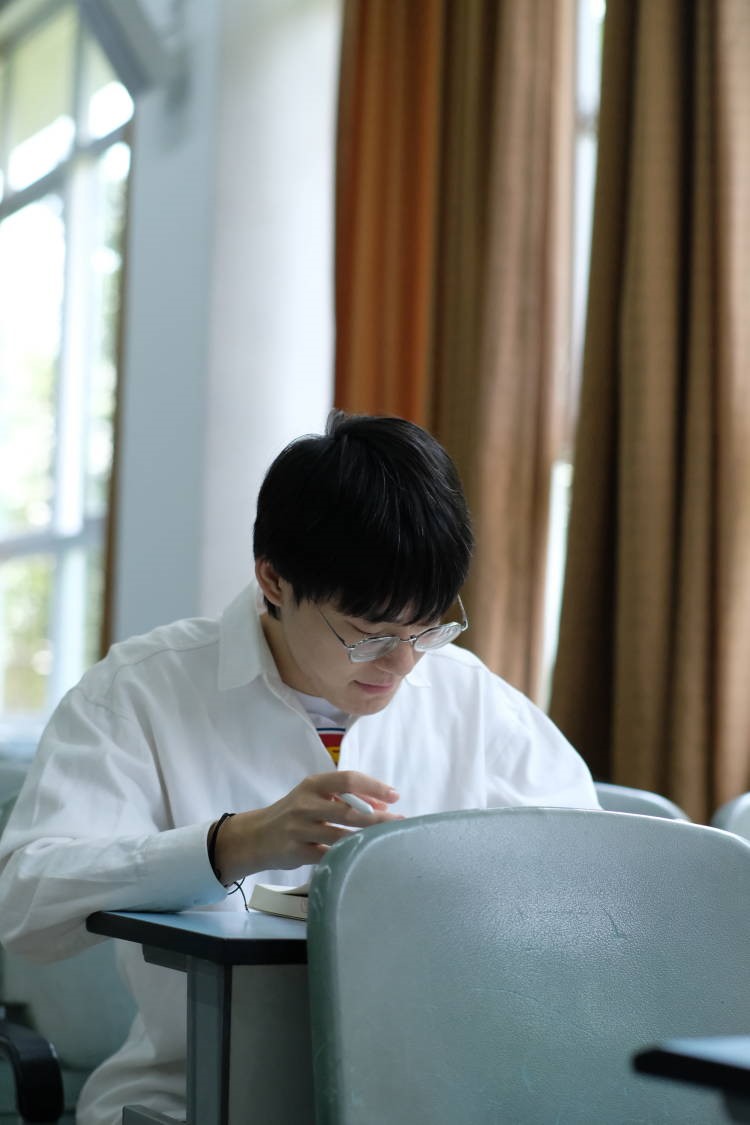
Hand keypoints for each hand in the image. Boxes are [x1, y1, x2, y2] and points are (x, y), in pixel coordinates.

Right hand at [211, 770, 400, 883]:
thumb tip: (382, 804)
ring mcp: (300, 829)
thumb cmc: (294, 813)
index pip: (348, 779)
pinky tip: (362, 857)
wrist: (257, 836)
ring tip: (386, 840)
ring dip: (366, 838)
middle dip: (377, 817)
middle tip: (400, 821)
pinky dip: (347, 856)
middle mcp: (306, 804)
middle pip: (348, 809)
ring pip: (341, 835)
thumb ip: (344, 797)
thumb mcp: (314, 797)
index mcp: (313, 784)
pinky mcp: (297, 852)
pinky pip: (329, 855)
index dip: (374, 786)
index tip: (395, 796)